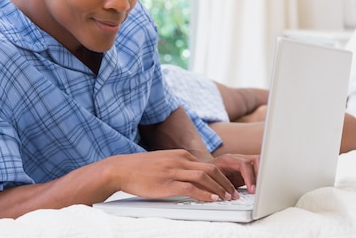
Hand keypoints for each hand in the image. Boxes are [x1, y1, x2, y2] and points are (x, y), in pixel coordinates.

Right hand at [110, 149, 240, 201]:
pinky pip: (191, 188)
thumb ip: (179, 167)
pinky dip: (204, 194)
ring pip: (203, 178)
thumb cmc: (141, 169)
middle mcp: (179, 161)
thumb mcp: (164, 163)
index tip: (228, 186)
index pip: (207, 165)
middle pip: (210, 170)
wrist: (122, 169)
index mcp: (180, 155)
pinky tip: (211, 199)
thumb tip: (193, 178)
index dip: (221, 177)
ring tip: (227, 198)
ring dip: (218, 189)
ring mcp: (173, 171)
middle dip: (224, 183)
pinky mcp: (166, 183)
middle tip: (233, 194)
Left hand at [210, 153, 258, 193]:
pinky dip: (260, 178)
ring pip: (259, 163)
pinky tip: (259, 188)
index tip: (251, 190)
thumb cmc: (206, 175)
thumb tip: (228, 196)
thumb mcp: (210, 180)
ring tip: (260, 190)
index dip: (249, 177)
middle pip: (255, 160)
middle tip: (258, 190)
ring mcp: (243, 161)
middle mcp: (237, 158)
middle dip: (259, 175)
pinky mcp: (247, 168)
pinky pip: (258, 169)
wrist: (204, 170)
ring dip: (261, 176)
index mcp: (227, 160)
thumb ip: (219, 186)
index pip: (244, 164)